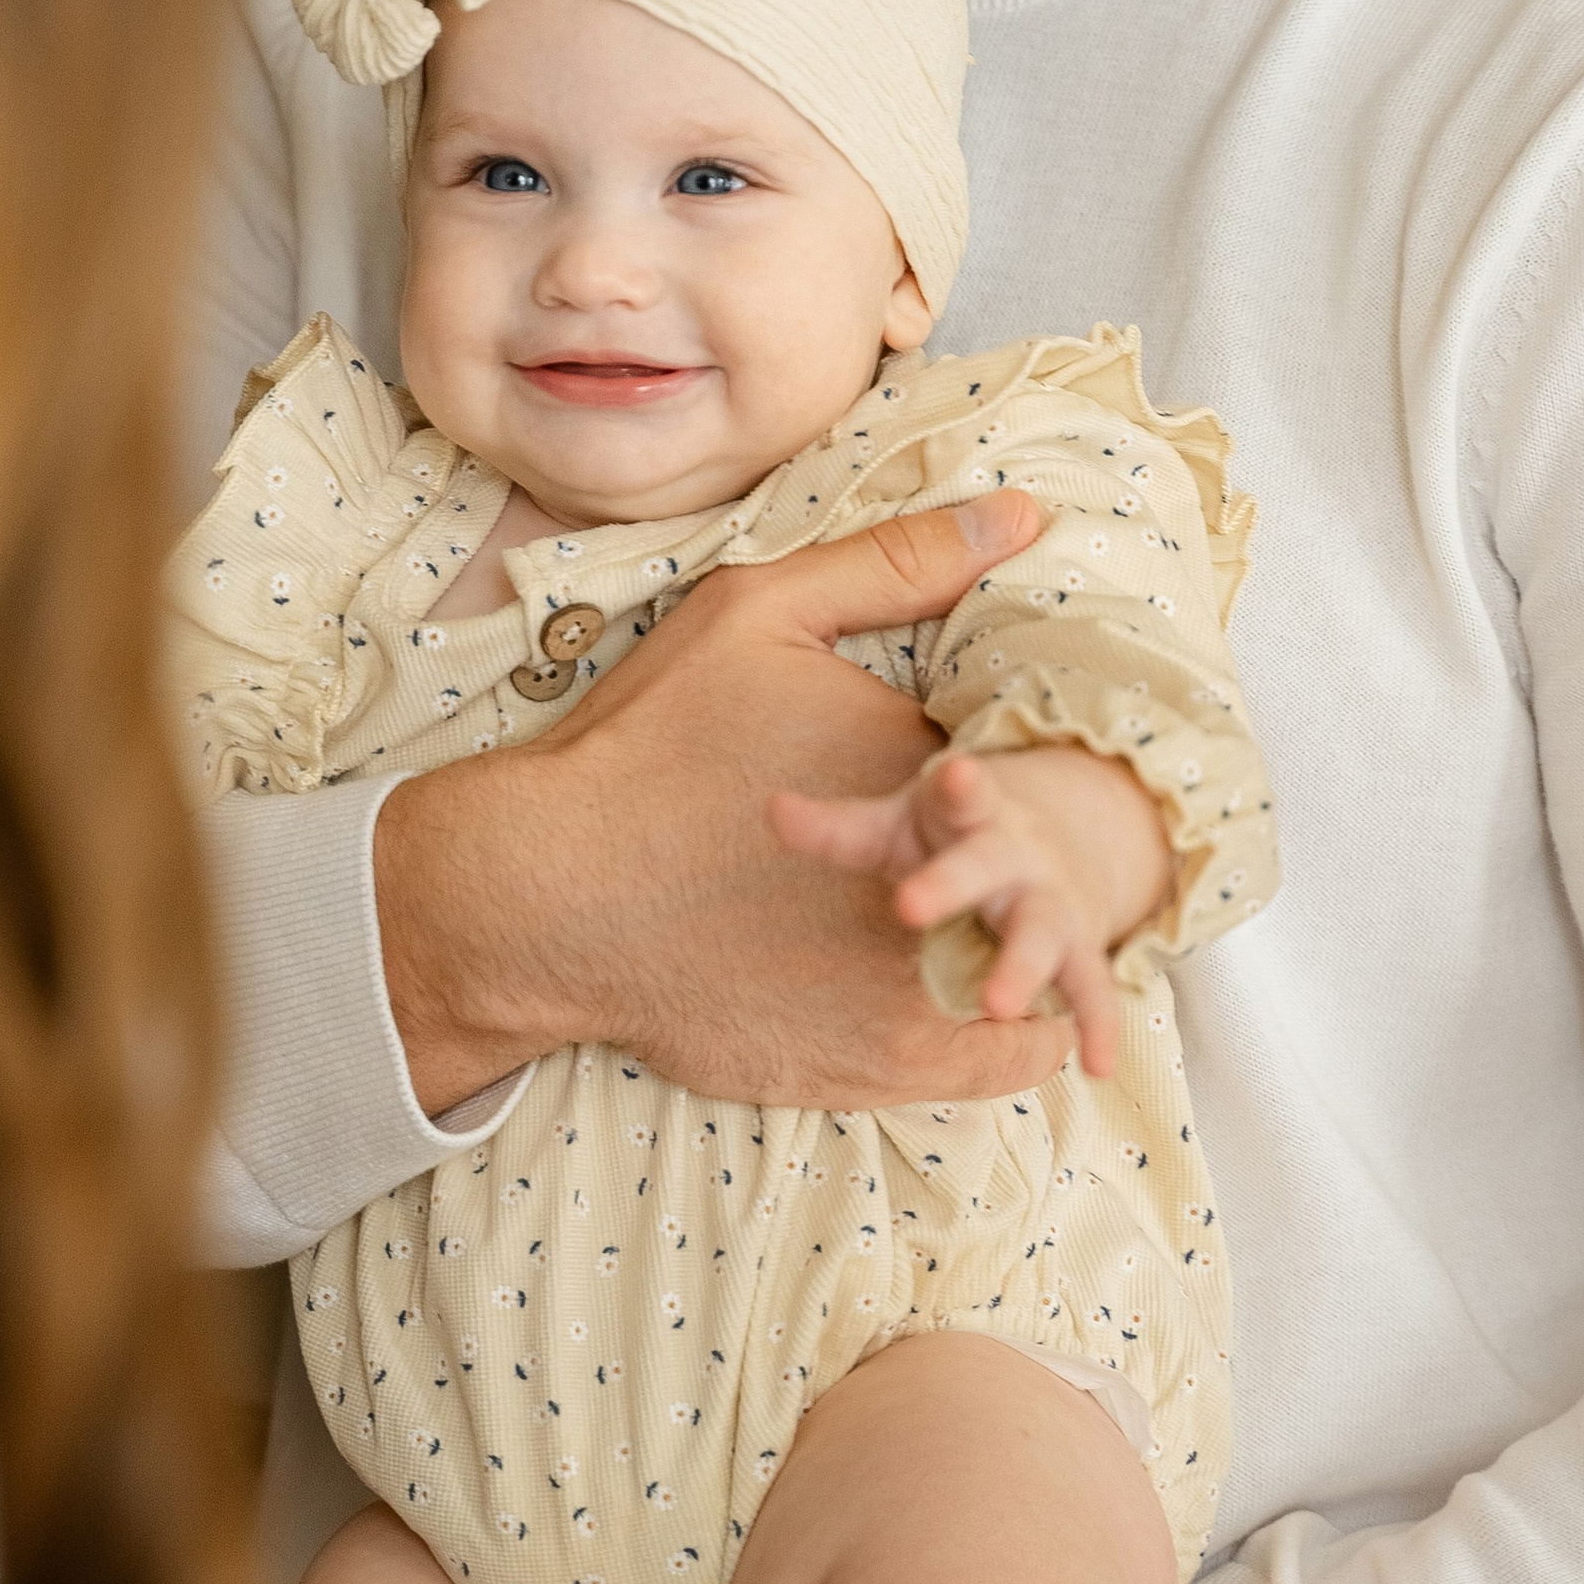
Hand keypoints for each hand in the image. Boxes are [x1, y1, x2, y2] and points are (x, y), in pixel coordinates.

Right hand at [373, 495, 1079, 1116]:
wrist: (545, 893)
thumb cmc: (644, 747)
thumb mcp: (759, 617)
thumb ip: (895, 566)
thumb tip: (1023, 515)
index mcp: (926, 775)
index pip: (1025, 778)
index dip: (1007, 778)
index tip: (974, 779)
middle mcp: (941, 893)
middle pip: (1039, 883)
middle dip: (1036, 875)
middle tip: (1013, 870)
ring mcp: (906, 994)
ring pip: (1030, 981)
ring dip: (1038, 961)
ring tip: (1022, 947)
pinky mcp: (864, 1069)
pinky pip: (984, 1067)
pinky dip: (1009, 1045)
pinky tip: (1004, 1023)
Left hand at [766, 743, 1170, 1079]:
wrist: (1063, 834)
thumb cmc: (952, 835)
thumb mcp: (898, 824)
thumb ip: (838, 828)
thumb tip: (770, 809)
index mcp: (972, 813)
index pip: (963, 795)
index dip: (961, 786)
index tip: (957, 775)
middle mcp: (1016, 856)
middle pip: (986, 867)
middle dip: (953, 884)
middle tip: (908, 906)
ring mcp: (1052, 903)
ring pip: (1043, 934)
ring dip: (1022, 968)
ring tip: (997, 1007)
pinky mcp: (1078, 950)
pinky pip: (1092, 991)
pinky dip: (1098, 1028)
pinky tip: (1097, 1070)